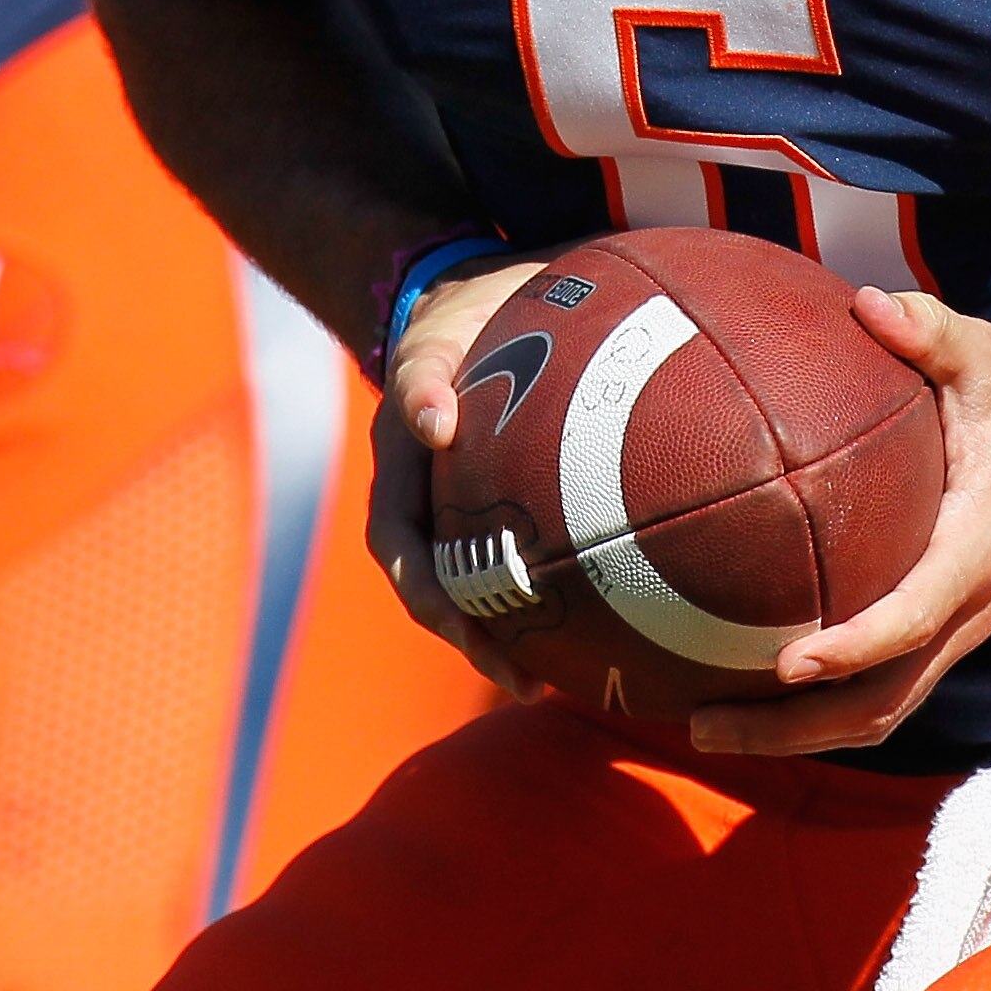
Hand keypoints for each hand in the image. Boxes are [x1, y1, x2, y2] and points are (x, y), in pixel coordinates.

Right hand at [365, 259, 541, 694]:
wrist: (483, 306)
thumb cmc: (458, 322)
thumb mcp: (433, 339)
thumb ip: (424, 375)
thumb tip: (433, 423)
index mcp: (400, 472)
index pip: (399, 545)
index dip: (425, 588)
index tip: (457, 622)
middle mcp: (426, 502)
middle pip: (436, 589)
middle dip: (471, 637)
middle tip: (517, 674)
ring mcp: (464, 511)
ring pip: (475, 590)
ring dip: (502, 639)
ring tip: (545, 684)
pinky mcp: (506, 511)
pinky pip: (519, 565)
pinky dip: (543, 603)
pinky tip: (591, 633)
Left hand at [689, 289, 990, 757]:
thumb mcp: (990, 353)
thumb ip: (930, 330)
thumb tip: (865, 303)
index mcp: (980, 545)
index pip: (916, 613)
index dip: (853, 646)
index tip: (785, 664)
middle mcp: (973, 603)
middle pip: (886, 699)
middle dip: (797, 726)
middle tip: (706, 723)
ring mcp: (963, 625)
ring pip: (885, 707)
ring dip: (802, 731)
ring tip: (712, 723)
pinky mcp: (950, 624)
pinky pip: (890, 683)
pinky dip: (827, 700)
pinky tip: (758, 684)